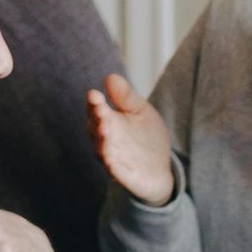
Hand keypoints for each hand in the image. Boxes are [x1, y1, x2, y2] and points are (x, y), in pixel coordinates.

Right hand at [86, 72, 175, 205]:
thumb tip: (110, 76)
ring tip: (105, 130)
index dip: (94, 103)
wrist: (157, 169)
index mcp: (107, 119)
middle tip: (101, 110)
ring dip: (103, 141)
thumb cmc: (145, 136)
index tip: (94, 95)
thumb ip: (126, 96)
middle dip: (98, 119)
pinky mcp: (122, 175)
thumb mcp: (140, 111)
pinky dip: (112, 166)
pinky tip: (111, 160)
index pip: (96, 109)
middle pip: (96, 128)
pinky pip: (114, 171)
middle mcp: (104, 138)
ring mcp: (112, 157)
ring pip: (102, 149)